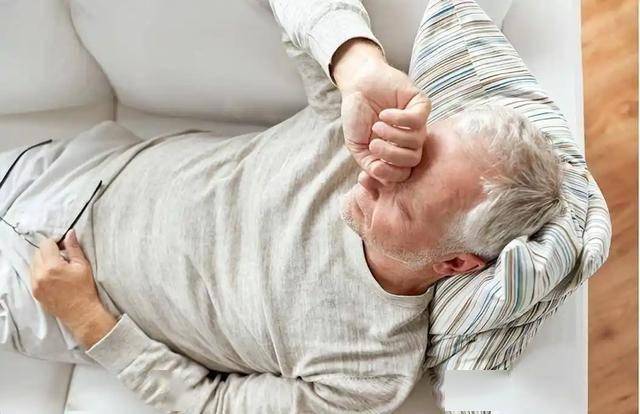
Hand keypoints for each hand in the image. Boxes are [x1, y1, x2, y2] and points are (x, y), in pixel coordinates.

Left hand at [29, 229, 115, 347]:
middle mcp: (40, 275)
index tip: (64, 245)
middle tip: (62, 255)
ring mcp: (35, 284)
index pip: (46, 244)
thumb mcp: (82, 265)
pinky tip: (53, 275)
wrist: (80, 312)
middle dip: (49, 250)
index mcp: (52, 266)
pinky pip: (33, 274)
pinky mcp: (34, 291)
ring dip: (44, 260)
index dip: (56, 241)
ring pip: (34, 263)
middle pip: (38, 252)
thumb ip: (73, 248)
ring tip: (58, 266)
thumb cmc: (84, 288)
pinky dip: (41, 271)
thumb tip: (70, 233)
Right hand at [332, 38, 430, 185]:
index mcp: (396, 153)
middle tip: (374, 144)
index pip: (403, 173)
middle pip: (412, 160)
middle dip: (391, 156)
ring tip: (377, 125)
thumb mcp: (357, 146)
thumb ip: (368, 163)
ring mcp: (418, 124)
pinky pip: (417, 120)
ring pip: (416, 141)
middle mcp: (410, 141)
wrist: (357, 86)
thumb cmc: (357, 116)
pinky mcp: (421, 106)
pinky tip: (385, 114)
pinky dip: (397, 119)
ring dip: (392, 135)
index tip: (373, 167)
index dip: (390, 174)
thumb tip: (378, 175)